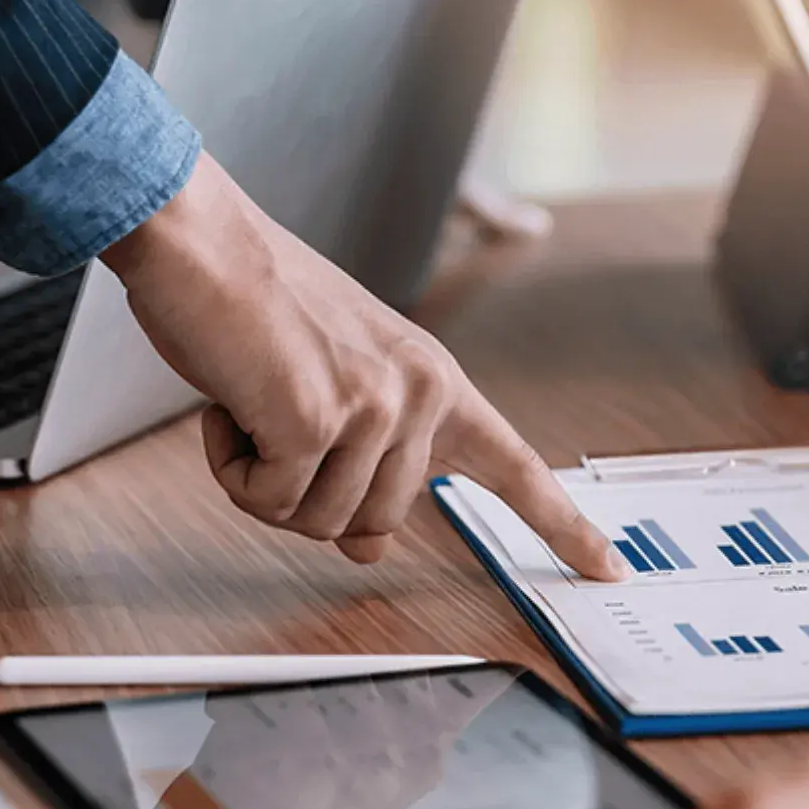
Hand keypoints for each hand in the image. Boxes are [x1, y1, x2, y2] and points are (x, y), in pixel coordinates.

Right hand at [100, 154, 621, 575]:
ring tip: (252, 404)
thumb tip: (371, 549)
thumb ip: (366, 462)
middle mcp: (421, 394)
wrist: (202, 241)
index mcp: (438, 382)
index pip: (517, 467)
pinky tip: (228, 405)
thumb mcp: (333, 387)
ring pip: (318, 522)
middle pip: (375, 526)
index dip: (563, 525)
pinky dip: (231, 468)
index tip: (607, 568)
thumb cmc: (257, 305)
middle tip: (274, 427)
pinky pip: (268, 502)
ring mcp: (376, 407)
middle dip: (307, 495)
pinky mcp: (318, 420)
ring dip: (263, 481)